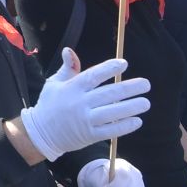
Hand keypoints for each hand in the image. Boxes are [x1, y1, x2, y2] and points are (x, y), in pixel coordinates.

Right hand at [18, 49, 150, 160]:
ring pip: (113, 113)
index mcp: (72, 88)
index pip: (93, 76)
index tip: (124, 64)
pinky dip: (124, 126)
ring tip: (146, 103)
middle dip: (130, 88)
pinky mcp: (89, 135)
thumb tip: (69, 50)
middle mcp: (80, 103)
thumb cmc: (49, 105)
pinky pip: (110, 130)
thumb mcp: (54, 83)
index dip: (109, 69)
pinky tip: (137, 121)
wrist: (40, 133)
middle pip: (109, 94)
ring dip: (132, 107)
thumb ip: (67, 68)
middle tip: (146, 84)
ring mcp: (85, 120)